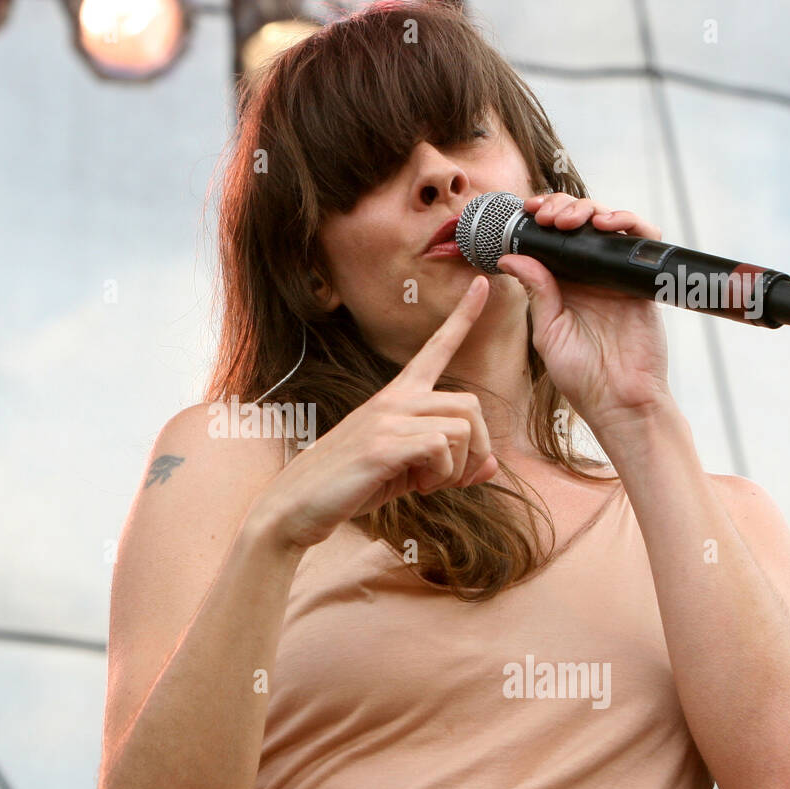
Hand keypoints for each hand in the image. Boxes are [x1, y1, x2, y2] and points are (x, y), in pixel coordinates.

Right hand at [252, 274, 500, 549]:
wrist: (297, 504)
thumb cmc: (350, 486)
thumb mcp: (406, 472)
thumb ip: (450, 465)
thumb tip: (492, 466)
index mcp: (396, 397)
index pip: (435, 349)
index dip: (462, 317)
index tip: (483, 283)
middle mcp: (393, 400)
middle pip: (469, 404)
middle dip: (476, 448)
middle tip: (451, 478)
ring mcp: (386, 419)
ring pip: (461, 427)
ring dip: (458, 467)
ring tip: (427, 483)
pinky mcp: (383, 445)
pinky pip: (442, 448)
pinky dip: (442, 475)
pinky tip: (417, 486)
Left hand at [496, 193, 673, 439]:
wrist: (619, 399)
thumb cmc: (581, 375)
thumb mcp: (549, 331)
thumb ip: (536, 291)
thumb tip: (510, 257)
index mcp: (561, 285)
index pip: (551, 239)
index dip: (540, 218)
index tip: (527, 211)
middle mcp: (589, 275)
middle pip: (579, 223)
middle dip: (561, 208)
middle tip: (547, 215)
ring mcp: (617, 275)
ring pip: (609, 223)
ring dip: (588, 210)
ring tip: (570, 220)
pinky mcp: (643, 279)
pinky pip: (642, 241)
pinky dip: (627, 222)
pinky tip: (605, 225)